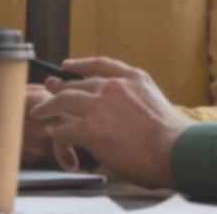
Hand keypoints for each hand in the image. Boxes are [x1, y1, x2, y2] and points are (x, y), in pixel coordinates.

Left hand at [28, 57, 190, 188]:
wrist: (177, 151)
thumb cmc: (175, 139)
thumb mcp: (157, 104)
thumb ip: (137, 102)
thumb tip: (127, 116)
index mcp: (133, 78)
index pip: (100, 64)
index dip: (80, 65)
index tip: (68, 65)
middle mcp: (113, 86)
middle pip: (77, 83)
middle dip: (60, 86)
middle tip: (48, 87)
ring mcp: (99, 105)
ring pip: (63, 101)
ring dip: (48, 106)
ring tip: (39, 111)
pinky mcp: (90, 128)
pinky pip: (64, 130)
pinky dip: (59, 137)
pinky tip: (58, 140)